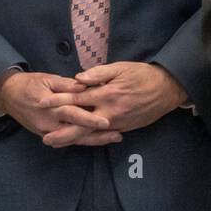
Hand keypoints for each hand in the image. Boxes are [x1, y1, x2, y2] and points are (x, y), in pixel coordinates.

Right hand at [0, 69, 121, 145]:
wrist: (8, 95)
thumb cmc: (31, 83)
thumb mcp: (48, 79)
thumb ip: (66, 85)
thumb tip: (84, 86)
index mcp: (50, 106)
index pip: (73, 114)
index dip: (90, 119)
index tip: (107, 122)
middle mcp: (48, 122)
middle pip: (75, 131)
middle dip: (97, 135)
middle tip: (118, 135)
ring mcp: (46, 131)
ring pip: (73, 138)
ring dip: (93, 140)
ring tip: (113, 138)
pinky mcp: (45, 135)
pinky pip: (66, 140)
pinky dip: (81, 140)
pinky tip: (97, 140)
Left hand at [39, 62, 186, 146]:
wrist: (168, 89)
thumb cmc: (143, 75)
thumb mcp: (121, 68)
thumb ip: (98, 73)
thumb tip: (78, 79)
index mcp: (106, 94)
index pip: (76, 99)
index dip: (58, 101)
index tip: (41, 103)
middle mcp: (109, 112)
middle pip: (80, 125)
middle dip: (62, 132)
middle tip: (44, 138)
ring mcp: (117, 122)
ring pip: (91, 134)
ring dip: (73, 139)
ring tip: (56, 143)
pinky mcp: (124, 127)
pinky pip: (104, 136)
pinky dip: (90, 139)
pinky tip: (80, 141)